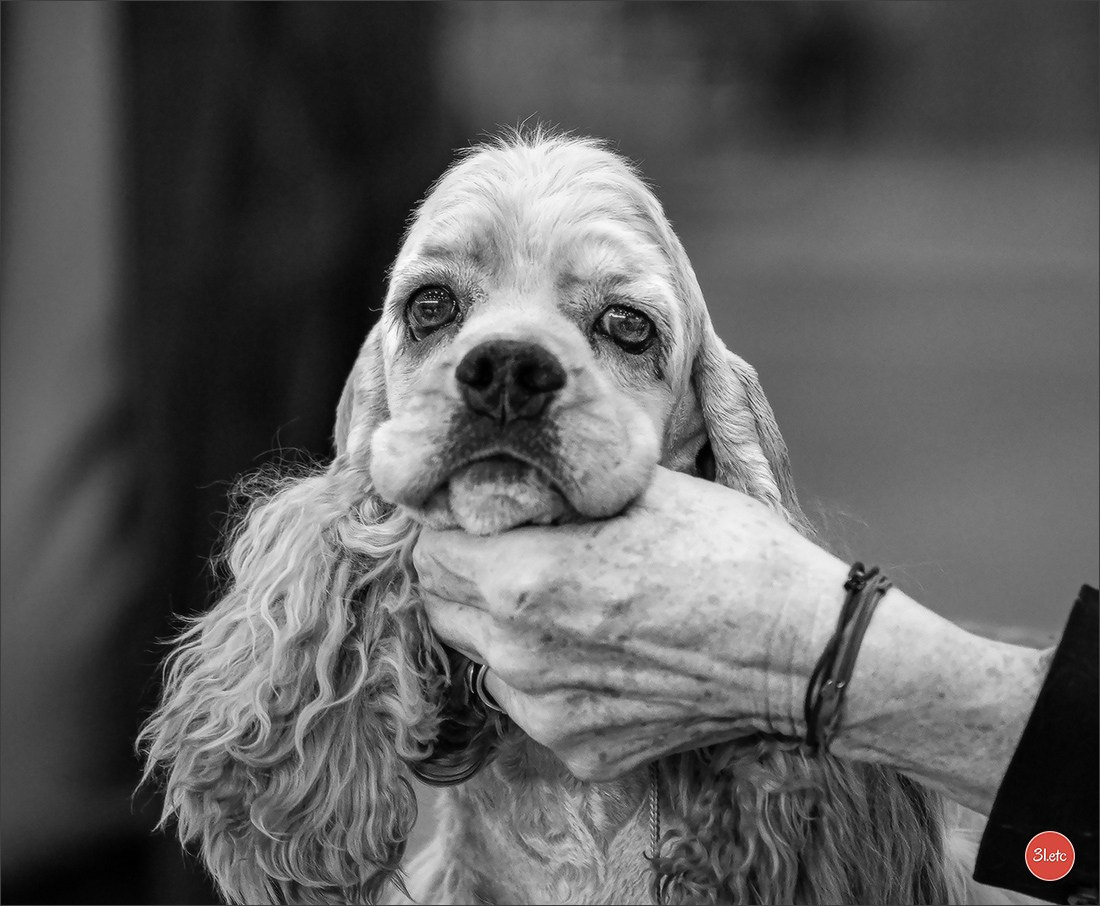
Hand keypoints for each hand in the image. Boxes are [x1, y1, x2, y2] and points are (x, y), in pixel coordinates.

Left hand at [413, 467, 847, 780]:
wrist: (799, 645)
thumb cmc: (726, 551)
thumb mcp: (635, 490)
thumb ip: (552, 491)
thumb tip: (507, 483)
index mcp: (522, 579)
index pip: (429, 552)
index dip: (452, 529)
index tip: (482, 518)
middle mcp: (518, 655)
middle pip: (443, 606)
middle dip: (468, 576)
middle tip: (520, 555)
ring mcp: (546, 713)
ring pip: (485, 658)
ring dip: (505, 629)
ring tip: (571, 605)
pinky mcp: (579, 751)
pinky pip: (534, 705)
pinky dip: (551, 679)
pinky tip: (605, 654)